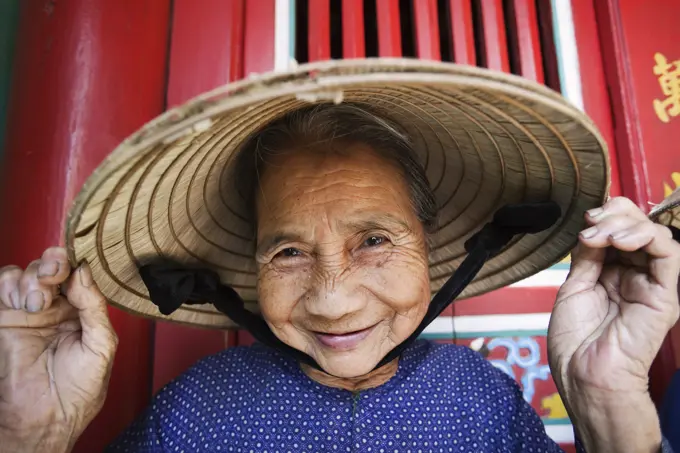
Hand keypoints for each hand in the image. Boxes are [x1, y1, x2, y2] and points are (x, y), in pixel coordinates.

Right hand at [0, 247, 117, 452]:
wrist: (46, 417)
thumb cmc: (79, 389)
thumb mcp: (102, 345)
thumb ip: (94, 307)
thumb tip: (84, 271)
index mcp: (83, 312)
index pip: (79, 275)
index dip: (77, 265)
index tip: (76, 266)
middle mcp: (57, 308)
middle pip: (52, 266)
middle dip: (53, 263)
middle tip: (54, 276)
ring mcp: (30, 312)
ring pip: (28, 272)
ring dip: (33, 277)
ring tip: (38, 302)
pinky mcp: (6, 319)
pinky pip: (5, 286)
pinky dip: (12, 284)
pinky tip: (24, 303)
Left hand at [548, 197, 679, 451]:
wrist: (583, 373)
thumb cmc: (576, 341)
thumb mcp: (575, 287)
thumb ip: (588, 257)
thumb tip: (592, 229)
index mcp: (611, 273)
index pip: (620, 230)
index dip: (607, 216)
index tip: (586, 219)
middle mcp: (634, 275)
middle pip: (638, 227)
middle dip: (615, 215)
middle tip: (593, 222)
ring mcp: (651, 284)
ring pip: (655, 235)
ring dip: (627, 225)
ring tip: (603, 237)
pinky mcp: (665, 294)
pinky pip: (669, 255)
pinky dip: (647, 237)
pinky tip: (621, 242)